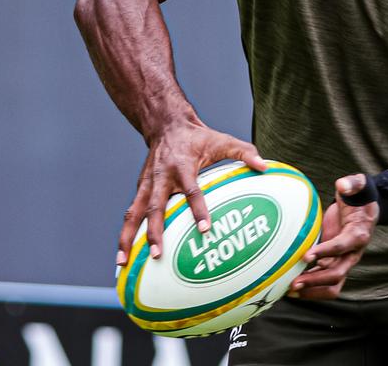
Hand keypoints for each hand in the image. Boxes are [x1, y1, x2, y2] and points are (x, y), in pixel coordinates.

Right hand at [117, 118, 266, 265]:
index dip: (198, 209)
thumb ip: (245, 152)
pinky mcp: (140, 189)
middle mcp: (162, 177)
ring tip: (121, 264)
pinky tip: (123, 255)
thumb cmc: (198, 137)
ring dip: (127, 239)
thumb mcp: (223, 140)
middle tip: (157, 254)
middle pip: (155, 207)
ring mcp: (147, 184)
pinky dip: (125, 234)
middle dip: (155, 232)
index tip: (205, 229)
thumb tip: (265, 166)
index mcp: (183, 166)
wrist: (166, 124)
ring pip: (133, 214)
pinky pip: (131, 214)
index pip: (192, 191)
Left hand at [289, 174, 378, 299]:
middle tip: (293, 282)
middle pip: (337, 275)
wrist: (364, 208)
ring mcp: (344, 262)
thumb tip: (342, 185)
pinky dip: (310, 287)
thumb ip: (352, 183)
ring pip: (332, 285)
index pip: (341, 247)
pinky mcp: (335, 264)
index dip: (325, 252)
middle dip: (315, 280)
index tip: (305, 255)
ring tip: (290, 291)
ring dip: (312, 290)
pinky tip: (291, 287)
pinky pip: (325, 283)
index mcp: (358, 235)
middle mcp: (353, 253)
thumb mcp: (358, 185)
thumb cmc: (358, 196)